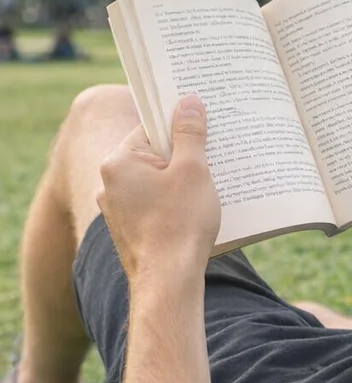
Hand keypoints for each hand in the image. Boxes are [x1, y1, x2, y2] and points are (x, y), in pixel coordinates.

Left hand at [98, 94, 220, 285]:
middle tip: (212, 162)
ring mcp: (116, 210)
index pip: (150, 128)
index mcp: (119, 161)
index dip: (180, 127)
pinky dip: (172, 206)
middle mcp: (109, 183)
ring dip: (179, 184)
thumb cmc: (180, 224)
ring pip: (153, 183)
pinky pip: (152, 206)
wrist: (168, 281)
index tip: (203, 130)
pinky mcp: (128, 231)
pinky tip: (193, 216)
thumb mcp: (193, 171)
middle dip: (183, 158)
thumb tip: (188, 101)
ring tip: (206, 193)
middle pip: (152, 155)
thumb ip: (190, 133)